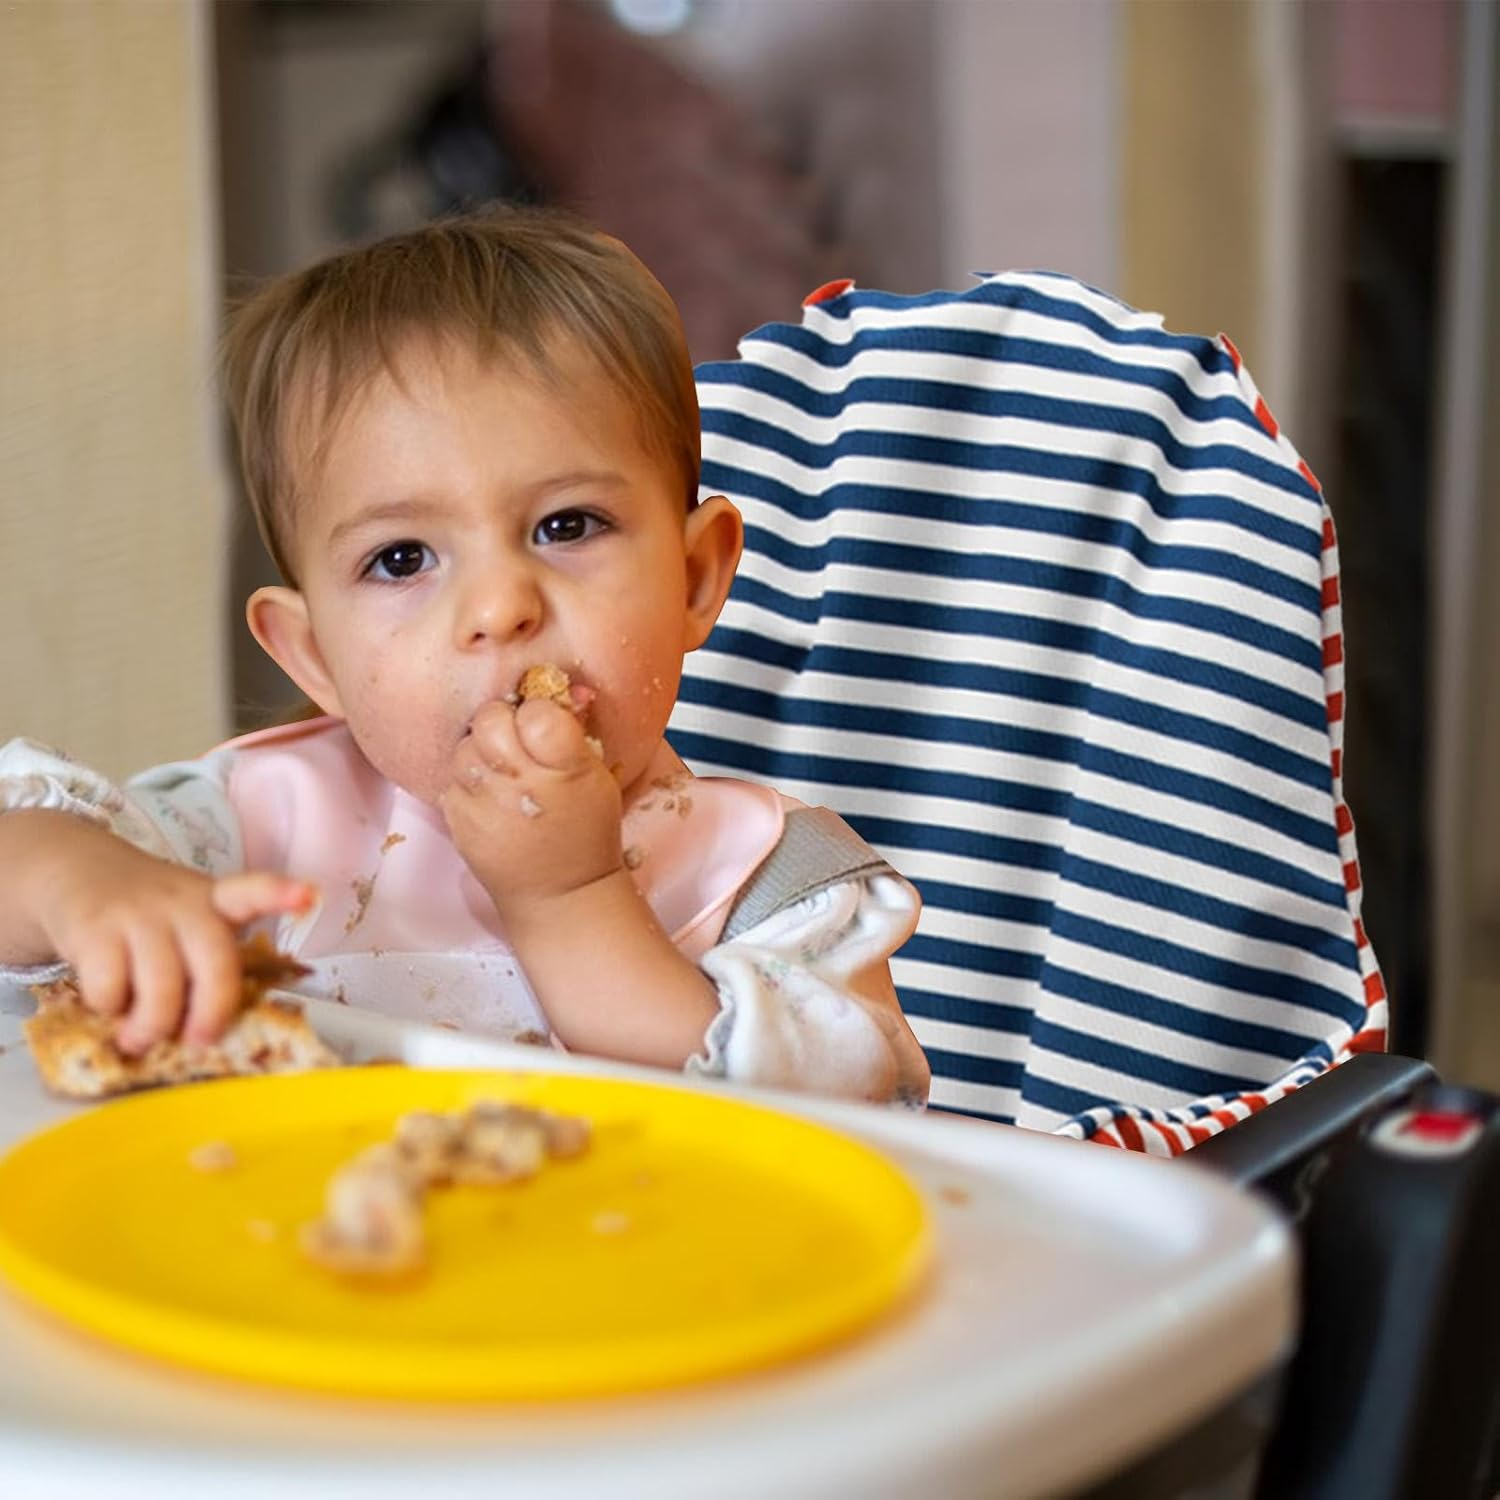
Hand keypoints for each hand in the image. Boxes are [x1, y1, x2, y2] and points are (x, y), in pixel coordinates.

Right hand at [14, 814, 313, 1052]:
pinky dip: (108, 1008)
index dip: (280, 894)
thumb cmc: (146, 917)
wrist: (75, 872)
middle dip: (212, 1010)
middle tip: (199, 1040)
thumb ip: (204, 961)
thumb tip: (207, 1030)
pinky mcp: (94, 928)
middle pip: (214, 961)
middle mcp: (183, 904)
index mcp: (215, 902)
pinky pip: (109, 987)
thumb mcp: (185, 922)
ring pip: (161, 985)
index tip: (309, 897)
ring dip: (150, 1026)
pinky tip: (107, 1002)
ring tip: (139, 1037)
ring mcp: (139, 913)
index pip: (252, 891)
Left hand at [439, 697, 623, 922]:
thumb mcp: (597, 779)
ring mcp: (486, 807)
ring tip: (500, 769)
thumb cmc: (585, 832)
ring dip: (480, 751)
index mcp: (565, 771)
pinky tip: (488, 796)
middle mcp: (522, 786)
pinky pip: (451, 782)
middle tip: (514, 739)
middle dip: (501, 722)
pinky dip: (467, 783)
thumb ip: (574, 733)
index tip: (543, 724)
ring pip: (464, 748)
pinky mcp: (460, 825)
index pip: (537, 714)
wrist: (562, 895)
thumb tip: (564, 689)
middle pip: (490, 721)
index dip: (538, 711)